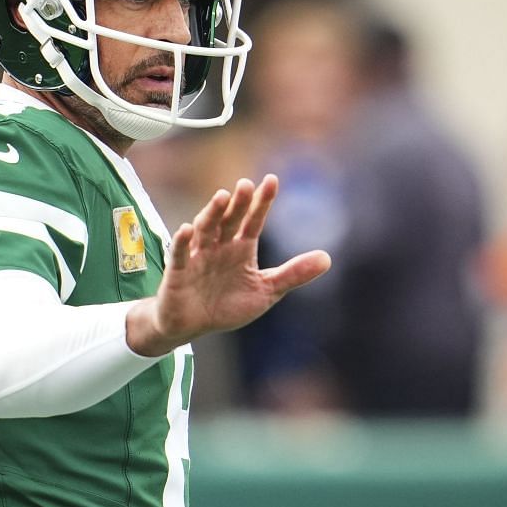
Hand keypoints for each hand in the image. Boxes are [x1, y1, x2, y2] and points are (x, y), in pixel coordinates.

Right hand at [125, 175, 329, 356]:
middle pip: (229, 220)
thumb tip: (327, 258)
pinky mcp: (178, 272)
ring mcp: (198, 256)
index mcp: (241, 248)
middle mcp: (220, 246)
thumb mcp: (265, 291)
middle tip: (246, 185)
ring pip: (205, 230)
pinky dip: (183, 242)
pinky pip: (180, 254)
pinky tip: (186, 230)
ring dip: (212, 214)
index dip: (262, 202)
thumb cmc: (226, 305)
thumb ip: (293, 274)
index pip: (254, 221)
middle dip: (238, 203)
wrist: (191, 326)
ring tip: (222, 197)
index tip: (272, 180)